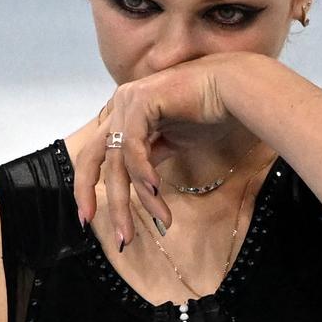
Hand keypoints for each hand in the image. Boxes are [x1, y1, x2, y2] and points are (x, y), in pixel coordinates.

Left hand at [71, 52, 243, 249]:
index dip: (87, 186)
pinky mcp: (140, 100)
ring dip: (138, 197)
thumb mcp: (173, 142)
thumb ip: (151, 156)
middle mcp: (119, 105)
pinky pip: (133, 147)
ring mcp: (127, 100)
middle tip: (116, 235)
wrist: (234, 87)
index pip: (96, 154)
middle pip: (94, 158)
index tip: (90, 218)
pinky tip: (157, 193)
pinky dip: (143, 173)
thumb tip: (142, 186)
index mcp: (123, 113)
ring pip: (118, 160)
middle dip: (99, 198)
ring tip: (160, 220)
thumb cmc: (209, 112)